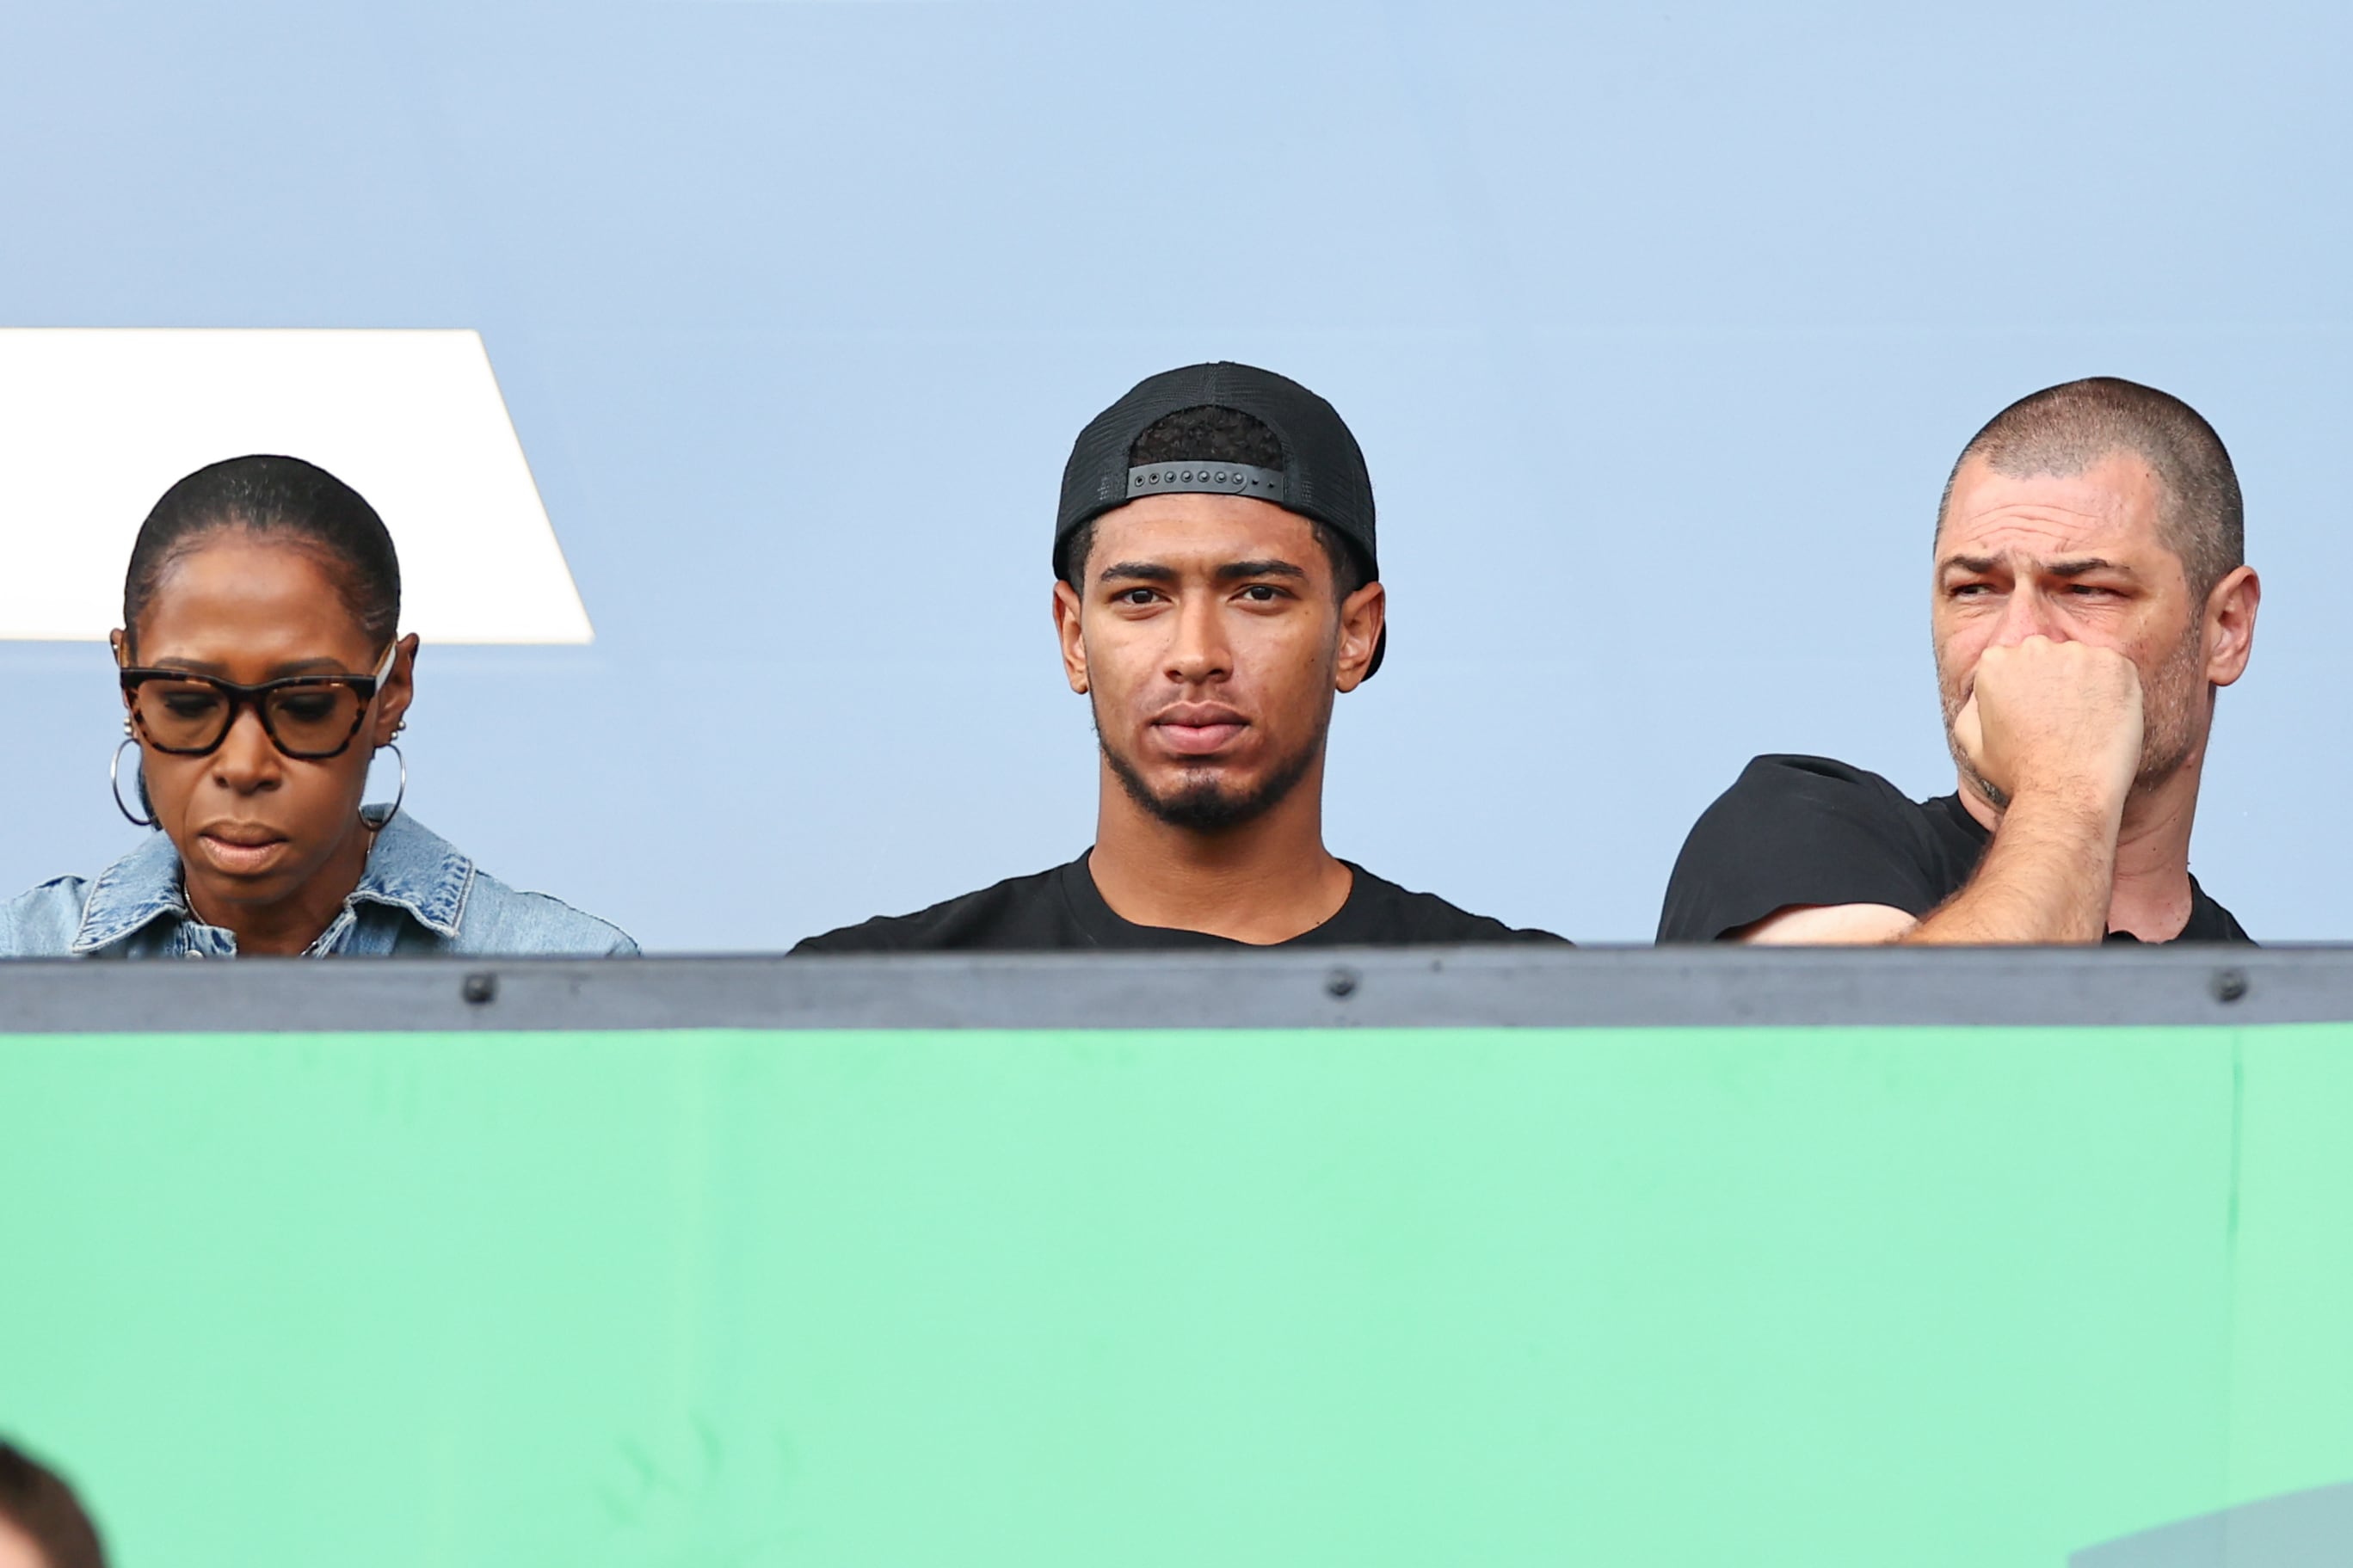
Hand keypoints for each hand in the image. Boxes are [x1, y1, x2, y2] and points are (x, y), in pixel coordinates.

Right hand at [1951, 636, 2142, 812]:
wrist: (2067, 792)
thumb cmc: (2020, 773)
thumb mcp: (1973, 744)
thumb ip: (1971, 708)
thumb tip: (1982, 693)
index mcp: (1995, 662)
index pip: (2012, 662)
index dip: (2023, 692)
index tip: (2033, 715)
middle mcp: (2034, 648)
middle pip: (2047, 656)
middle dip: (2053, 681)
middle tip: (2060, 721)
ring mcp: (2078, 654)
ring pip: (2082, 662)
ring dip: (2084, 685)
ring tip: (2083, 724)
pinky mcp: (2115, 664)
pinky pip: (2116, 670)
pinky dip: (2114, 691)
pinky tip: (2104, 720)